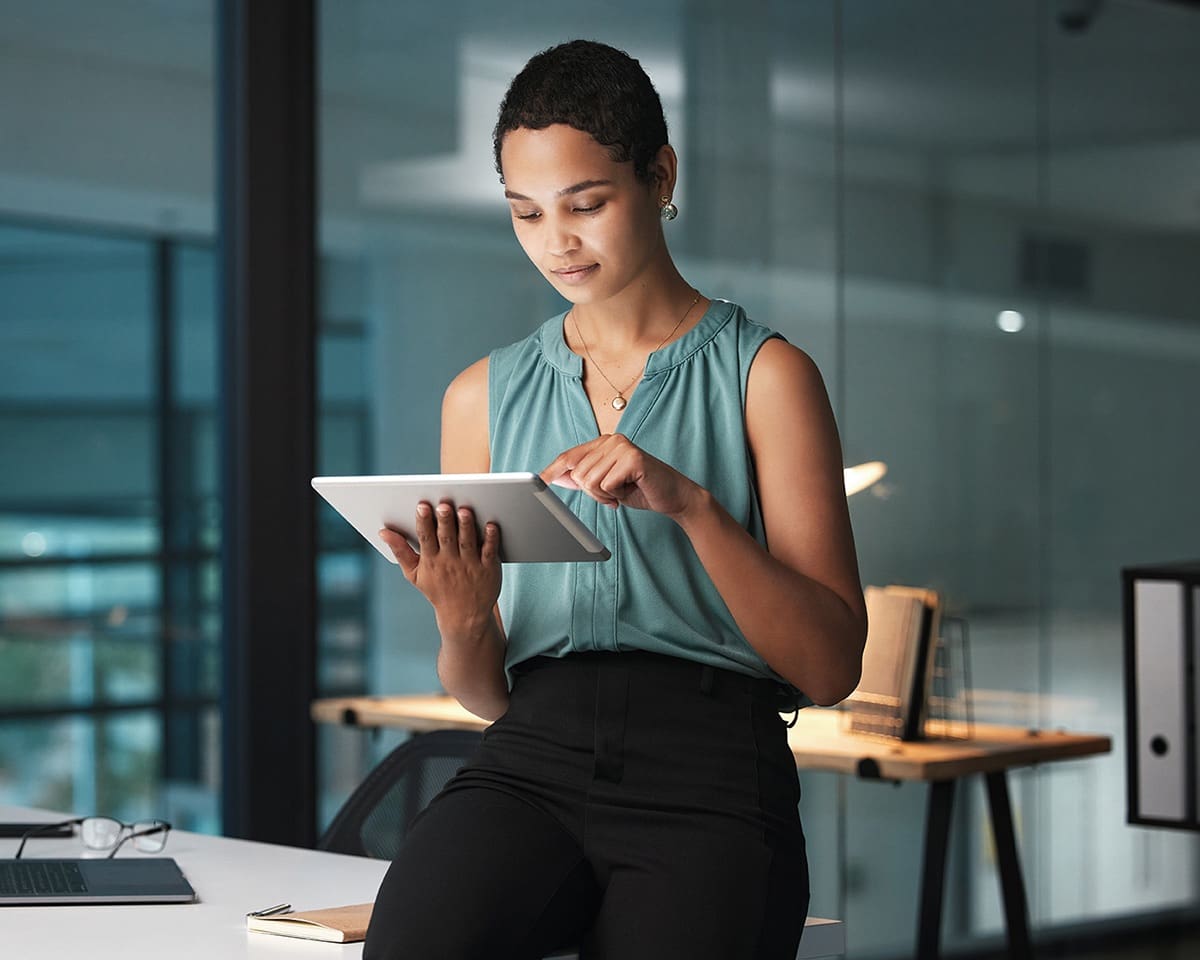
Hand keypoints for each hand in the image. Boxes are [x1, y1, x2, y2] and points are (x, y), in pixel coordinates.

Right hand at [379, 501, 500, 631]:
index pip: (426, 538)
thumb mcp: (414, 574)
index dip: (423, 522)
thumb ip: (400, 551)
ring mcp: (470, 565)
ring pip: (467, 542)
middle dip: (444, 521)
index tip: (422, 506)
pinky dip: (491, 539)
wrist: (465, 616)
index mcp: (431, 561)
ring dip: (466, 526)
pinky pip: (489, 551)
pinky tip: (491, 525)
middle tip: (443, 505)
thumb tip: (383, 532)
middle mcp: (450, 562)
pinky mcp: (488, 568)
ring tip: (464, 511)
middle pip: (447, 537)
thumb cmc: (438, 589)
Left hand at [540, 434, 701, 517]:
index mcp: (603, 443)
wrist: (674, 496)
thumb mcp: (606, 483)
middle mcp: (611, 440)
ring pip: (590, 481)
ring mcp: (622, 447)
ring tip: (621, 491)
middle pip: (578, 473)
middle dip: (592, 492)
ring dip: (604, 495)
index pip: (570, 456)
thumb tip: (554, 477)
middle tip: (613, 493)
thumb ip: (583, 477)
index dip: (553, 470)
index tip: (538, 482)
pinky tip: (630, 490)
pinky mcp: (632, 459)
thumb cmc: (640, 489)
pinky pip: (606, 485)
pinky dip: (615, 495)